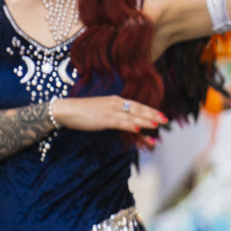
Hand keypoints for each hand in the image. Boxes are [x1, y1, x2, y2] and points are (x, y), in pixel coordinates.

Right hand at [50, 95, 166, 133]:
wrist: (65, 110)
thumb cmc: (83, 111)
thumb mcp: (103, 111)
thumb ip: (116, 116)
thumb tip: (128, 124)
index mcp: (115, 100)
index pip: (137, 105)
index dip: (150, 110)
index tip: (161, 115)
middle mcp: (115, 103)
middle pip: (137, 110)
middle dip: (152, 115)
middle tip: (165, 120)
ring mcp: (109, 111)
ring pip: (131, 117)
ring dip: (145, 121)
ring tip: (157, 125)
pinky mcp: (102, 119)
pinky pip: (119, 123)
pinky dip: (129, 126)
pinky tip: (138, 129)